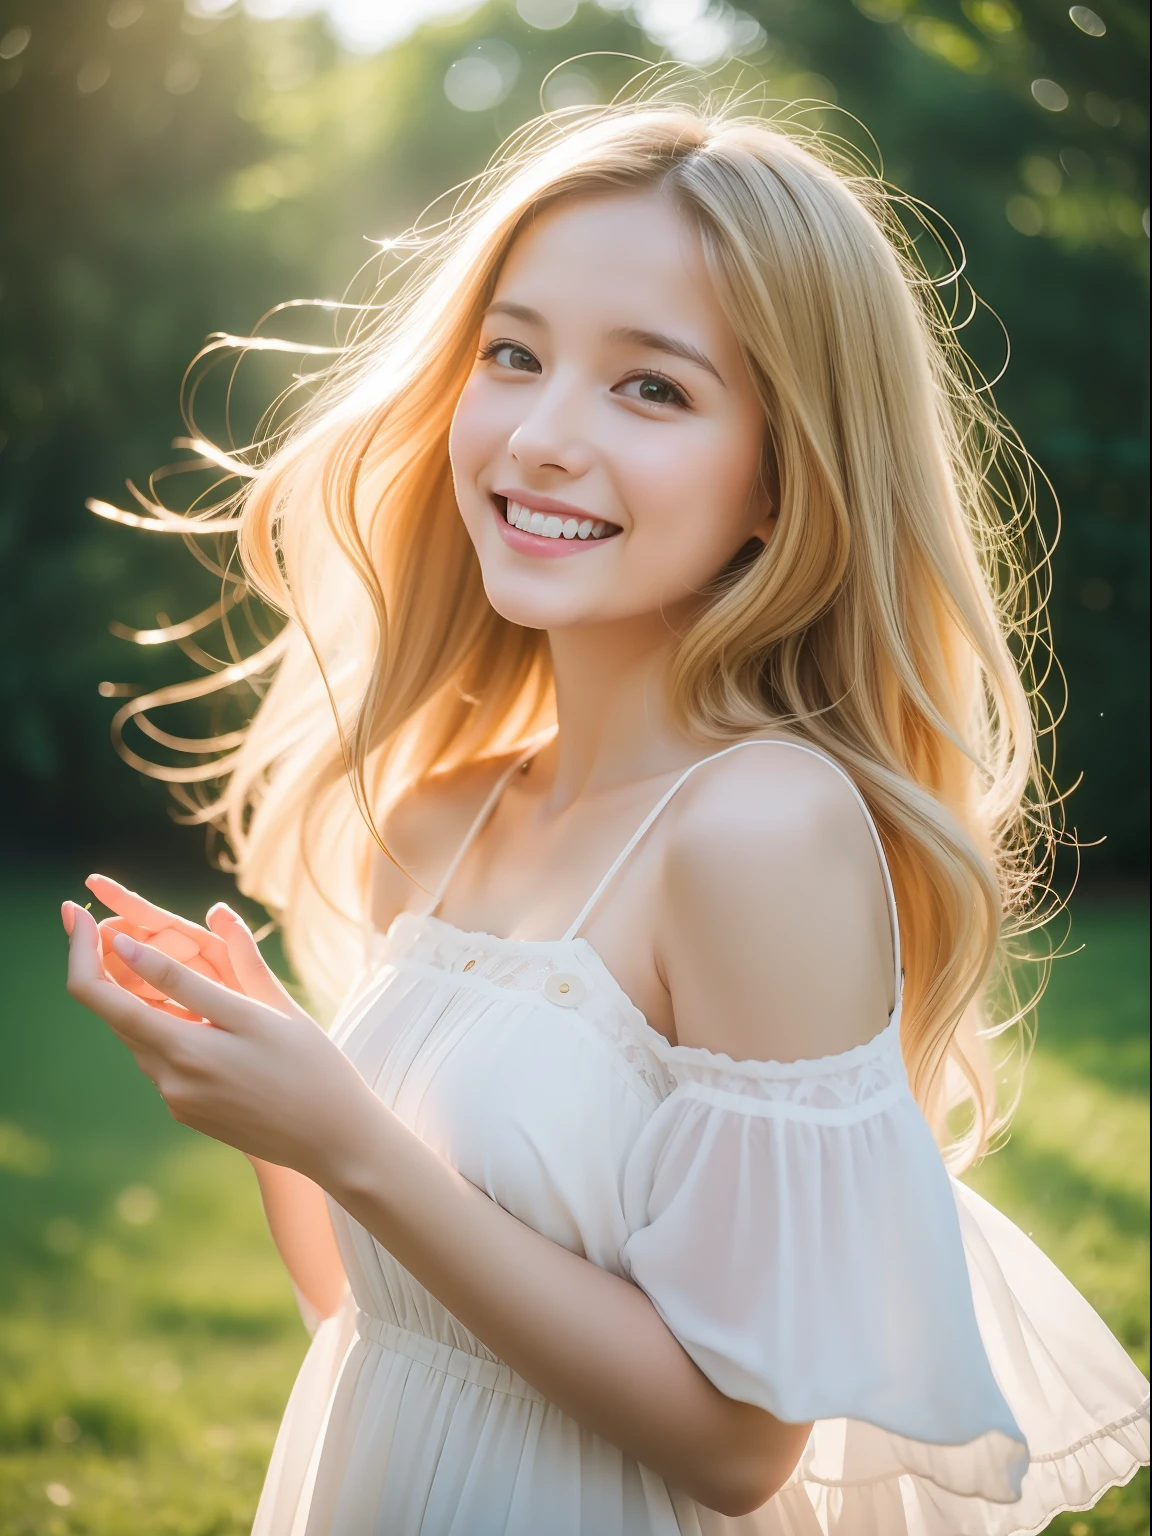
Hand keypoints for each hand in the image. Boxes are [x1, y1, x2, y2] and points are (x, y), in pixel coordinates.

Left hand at [61, 893, 377, 1184]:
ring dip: (142, 996)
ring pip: (140, 1034)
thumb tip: (141, 942)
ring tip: (165, 960)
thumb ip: (198, 975)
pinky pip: (162, 1058)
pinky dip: (167, 1025)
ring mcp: (178, 1099)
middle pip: (115, 1013)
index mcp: (183, 1048)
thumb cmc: (311, 1067)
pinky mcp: (188, 1111)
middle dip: (110, 966)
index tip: (79, 911)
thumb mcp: (261, 1011)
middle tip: (121, 919)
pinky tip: (204, 1012)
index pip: (100, 995)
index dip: (81, 949)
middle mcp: (170, 1077)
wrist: (335, 1140)